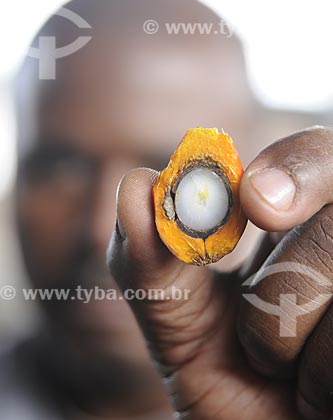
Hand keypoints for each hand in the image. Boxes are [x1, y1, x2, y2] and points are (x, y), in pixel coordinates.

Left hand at [107, 126, 332, 419]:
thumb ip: (148, 254)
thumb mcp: (174, 312)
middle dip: (302, 210)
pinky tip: (311, 391)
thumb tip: (137, 187)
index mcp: (297, 226)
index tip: (252, 198)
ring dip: (281, 330)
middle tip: (262, 223)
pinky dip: (315, 379)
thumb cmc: (220, 373)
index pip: (314, 158)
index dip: (293, 162)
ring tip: (272, 362)